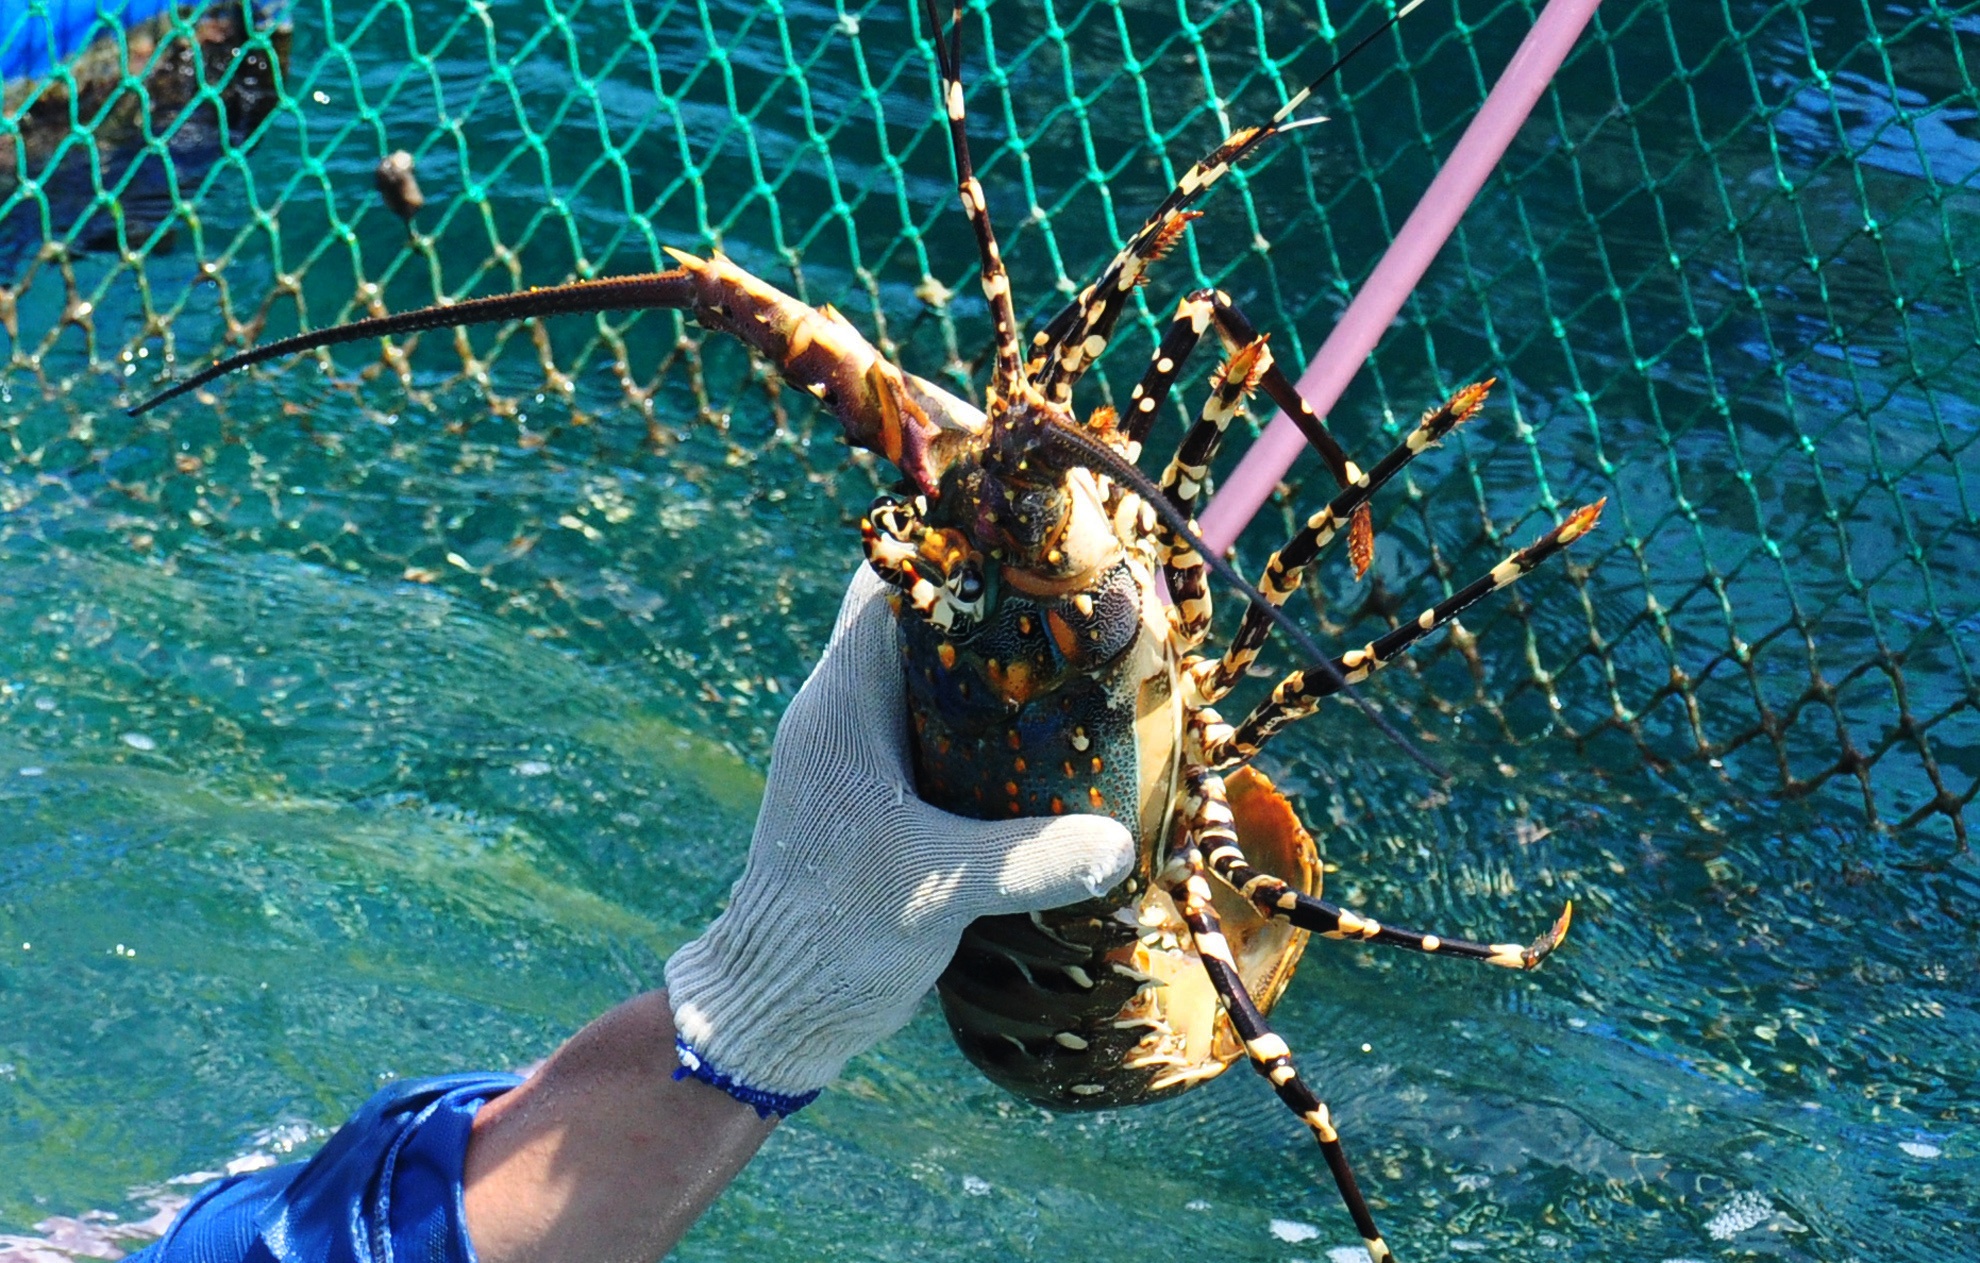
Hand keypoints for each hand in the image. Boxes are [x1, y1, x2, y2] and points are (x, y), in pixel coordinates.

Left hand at [663, 565, 1135, 1110]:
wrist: (776, 1006)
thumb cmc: (834, 933)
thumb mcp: (938, 889)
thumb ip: (1027, 861)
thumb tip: (1119, 843)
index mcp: (842, 707)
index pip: (892, 589)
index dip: (960, 560)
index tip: (1037, 559)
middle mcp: (847, 716)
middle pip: (925, 629)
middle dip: (999, 619)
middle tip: (1085, 622)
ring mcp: (863, 758)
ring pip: (936, 685)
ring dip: (1000, 682)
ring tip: (1087, 681)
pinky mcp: (883, 801)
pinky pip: (942, 740)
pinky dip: (994, 737)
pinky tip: (1056, 758)